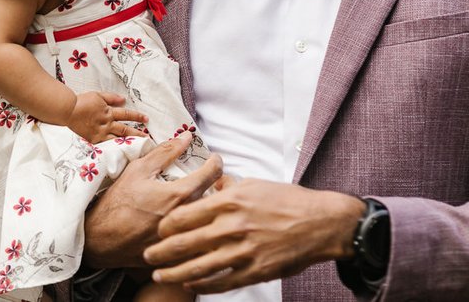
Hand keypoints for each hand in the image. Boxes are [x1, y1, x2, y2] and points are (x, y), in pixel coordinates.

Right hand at [66, 91, 148, 143]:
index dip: (137, 116)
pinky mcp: (94, 140)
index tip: (146, 119)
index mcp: (109, 112)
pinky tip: (121, 152)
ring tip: (138, 147)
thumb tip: (123, 99)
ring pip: (117, 139)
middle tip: (147, 138)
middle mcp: (107, 124)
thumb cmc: (82, 102)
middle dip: (137, 133)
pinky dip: (114, 148)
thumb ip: (111, 98)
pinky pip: (107, 145)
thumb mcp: (98, 95)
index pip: (127, 114)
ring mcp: (101, 133)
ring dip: (128, 143)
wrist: (68, 110)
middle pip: (125, 130)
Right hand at [83, 132, 222, 267]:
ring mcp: (186, 238)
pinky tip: (187, 223)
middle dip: (215, 185)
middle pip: (216, 197)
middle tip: (205, 180)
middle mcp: (188, 218)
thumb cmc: (117, 203)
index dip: (215, 162)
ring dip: (208, 207)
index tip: (212, 159)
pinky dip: (198, 227)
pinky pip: (199, 238)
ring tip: (196, 200)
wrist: (101, 240)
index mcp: (180, 194)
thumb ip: (166, 152)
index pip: (213, 173)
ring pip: (209, 218)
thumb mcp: (139, 170)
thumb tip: (187, 137)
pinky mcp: (181, 254)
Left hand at [144, 177, 364, 293]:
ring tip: (159, 275)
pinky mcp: (255, 271)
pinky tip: (190, 286)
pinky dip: (203, 285)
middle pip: (185, 243)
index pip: (184, 215)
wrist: (322, 222)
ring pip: (199, 267)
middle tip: (146, 255)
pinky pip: (222, 282)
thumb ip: (227, 186)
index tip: (156, 230)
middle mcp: (232, 226)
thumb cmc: (287, 200)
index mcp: (229, 202)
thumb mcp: (253, 184)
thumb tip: (211, 182)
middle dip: (161, 252)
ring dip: (174, 273)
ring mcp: (243, 251)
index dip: (165, 226)